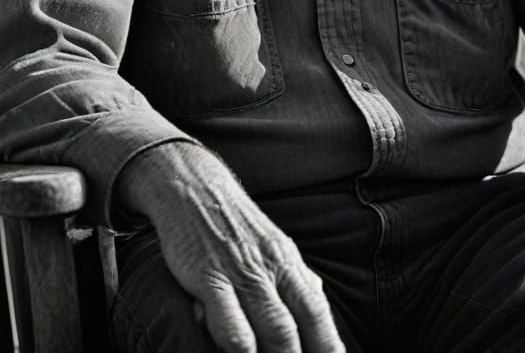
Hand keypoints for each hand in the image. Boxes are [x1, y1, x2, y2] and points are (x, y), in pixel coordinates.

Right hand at [116, 142, 344, 352]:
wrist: (194, 187)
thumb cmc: (234, 223)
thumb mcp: (272, 243)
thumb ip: (294, 274)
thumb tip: (319, 299)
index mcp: (288, 262)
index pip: (318, 312)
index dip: (330, 345)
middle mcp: (270, 268)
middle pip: (299, 325)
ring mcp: (241, 272)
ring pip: (272, 326)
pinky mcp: (209, 275)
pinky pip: (230, 318)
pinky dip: (241, 346)